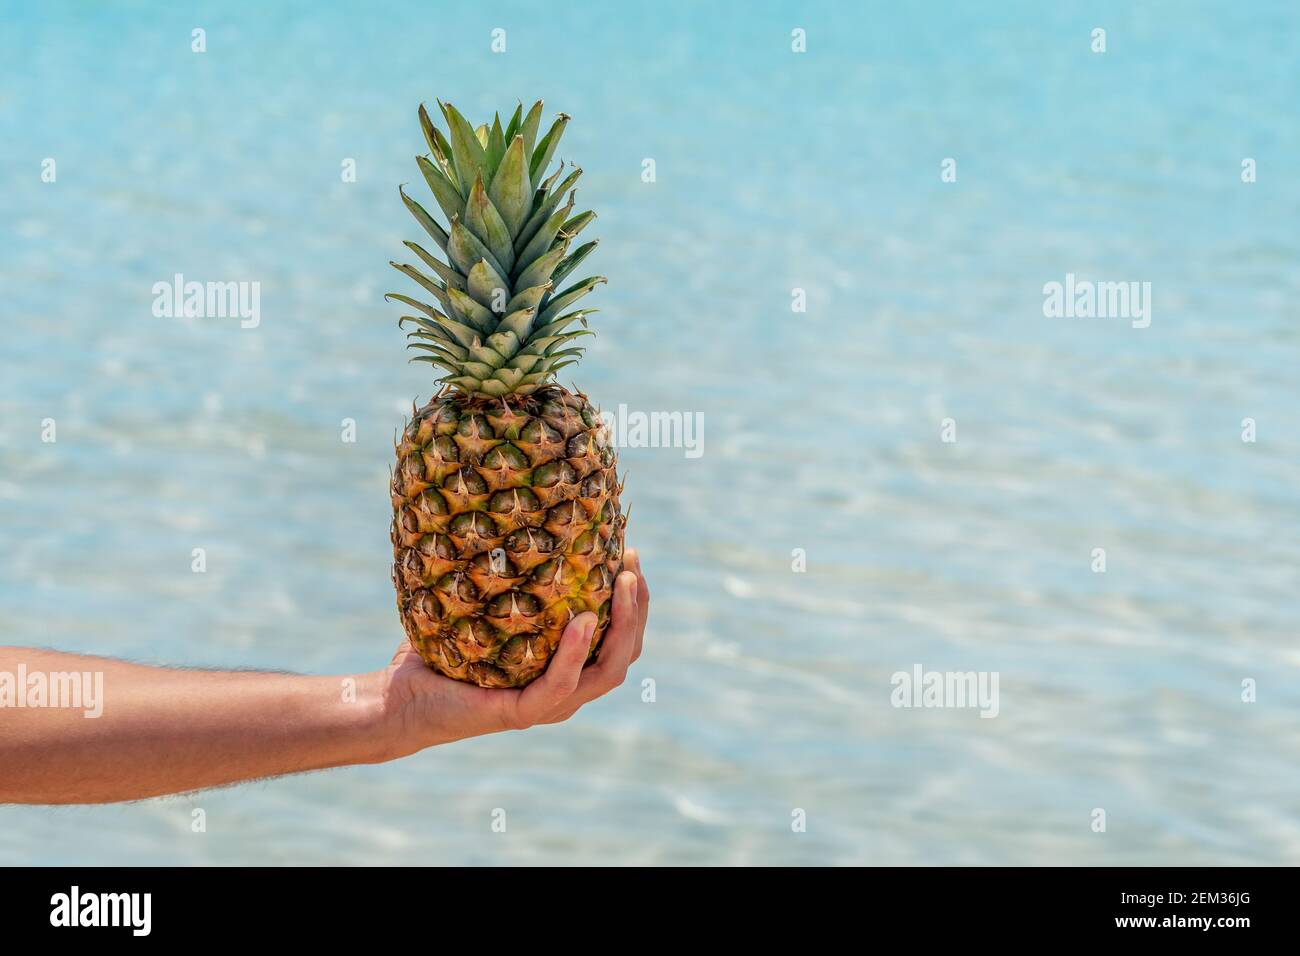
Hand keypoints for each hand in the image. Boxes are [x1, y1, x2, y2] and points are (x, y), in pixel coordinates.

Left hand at [377, 548, 649, 757]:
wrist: (399, 699)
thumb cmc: (440, 653)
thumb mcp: (486, 610)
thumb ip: (512, 580)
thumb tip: (526, 514)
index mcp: (566, 671)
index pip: (620, 642)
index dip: (636, 602)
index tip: (631, 555)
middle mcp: (565, 693)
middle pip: (624, 655)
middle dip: (637, 609)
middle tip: (632, 564)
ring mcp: (547, 707)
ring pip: (607, 673)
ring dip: (622, 627)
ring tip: (622, 584)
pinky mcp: (520, 714)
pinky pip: (559, 685)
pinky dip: (576, 653)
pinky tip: (582, 620)